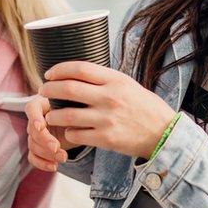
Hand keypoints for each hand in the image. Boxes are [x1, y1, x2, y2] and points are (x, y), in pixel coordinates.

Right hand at [25, 95, 78, 171]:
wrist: (82, 122)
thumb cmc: (79, 109)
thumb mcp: (78, 107)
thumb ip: (74, 109)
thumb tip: (75, 114)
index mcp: (42, 104)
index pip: (32, 109)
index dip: (34, 118)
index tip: (41, 127)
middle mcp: (36, 119)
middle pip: (32, 131)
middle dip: (45, 141)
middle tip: (57, 148)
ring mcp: (35, 135)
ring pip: (33, 145)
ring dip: (47, 154)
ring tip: (64, 157)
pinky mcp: (38, 148)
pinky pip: (33, 157)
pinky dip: (42, 163)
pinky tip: (54, 166)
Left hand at [39, 61, 175, 158]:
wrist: (164, 133)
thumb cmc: (145, 107)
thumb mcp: (128, 85)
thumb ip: (105, 79)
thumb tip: (78, 74)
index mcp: (115, 80)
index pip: (80, 68)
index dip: (59, 69)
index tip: (49, 73)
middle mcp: (109, 97)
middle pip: (68, 88)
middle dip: (49, 89)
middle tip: (43, 92)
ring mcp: (106, 119)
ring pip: (66, 115)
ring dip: (53, 115)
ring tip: (50, 116)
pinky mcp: (105, 138)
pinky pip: (75, 135)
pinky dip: (68, 133)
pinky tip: (69, 131)